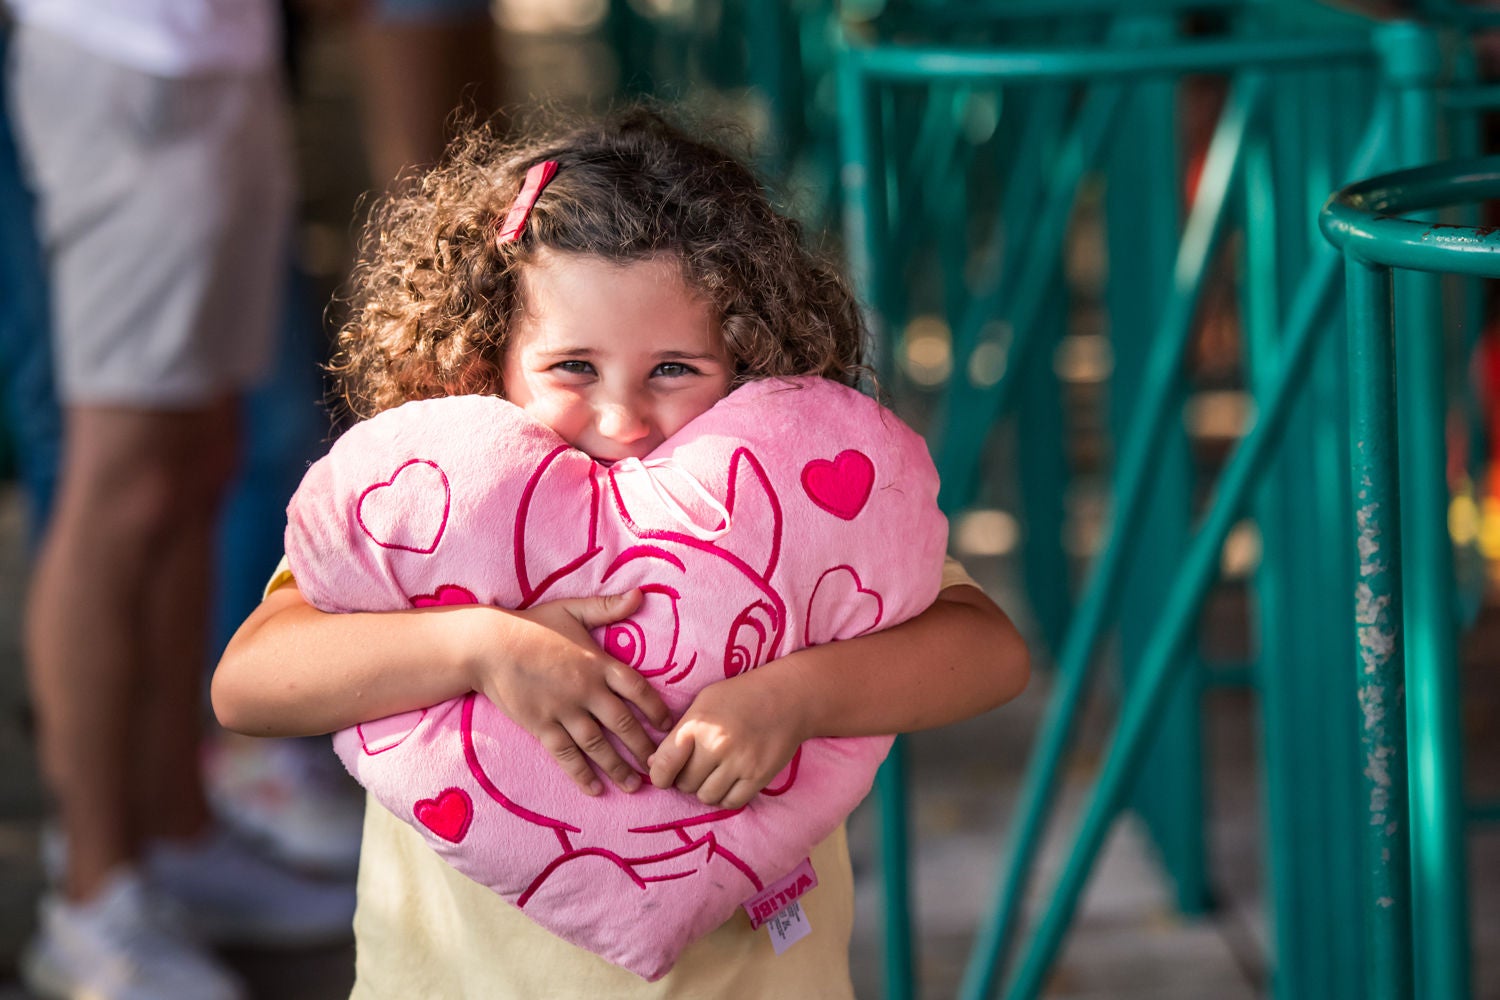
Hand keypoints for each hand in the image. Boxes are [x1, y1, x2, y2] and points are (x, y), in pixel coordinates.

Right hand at [466, 590, 672, 795]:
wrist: (488, 645)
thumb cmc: (532, 625)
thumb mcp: (572, 609)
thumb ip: (608, 607)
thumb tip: (641, 593)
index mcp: (597, 663)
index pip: (637, 689)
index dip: (656, 709)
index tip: (668, 725)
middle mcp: (585, 690)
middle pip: (622, 723)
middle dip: (643, 747)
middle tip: (659, 766)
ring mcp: (563, 710)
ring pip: (597, 745)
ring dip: (618, 767)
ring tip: (635, 785)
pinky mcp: (541, 726)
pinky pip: (565, 755)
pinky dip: (581, 774)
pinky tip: (595, 789)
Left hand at [647, 670, 806, 809]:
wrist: (788, 696)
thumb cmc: (740, 695)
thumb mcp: (703, 703)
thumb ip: (678, 733)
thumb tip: (653, 765)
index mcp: (697, 725)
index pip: (663, 766)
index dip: (659, 776)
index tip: (664, 775)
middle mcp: (716, 746)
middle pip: (684, 784)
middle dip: (685, 779)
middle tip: (695, 767)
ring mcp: (739, 763)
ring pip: (706, 796)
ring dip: (705, 789)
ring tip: (713, 773)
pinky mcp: (759, 776)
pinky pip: (731, 802)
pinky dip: (726, 797)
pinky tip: (728, 782)